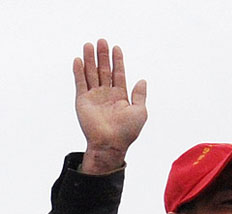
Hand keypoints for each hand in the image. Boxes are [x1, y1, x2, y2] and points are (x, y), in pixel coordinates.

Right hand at [74, 39, 147, 173]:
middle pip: (104, 70)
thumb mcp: (140, 112)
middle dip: (103, 56)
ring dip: (90, 59)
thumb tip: (142, 80)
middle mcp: (107, 94)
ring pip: (91, 73)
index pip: (119, 74)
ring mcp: (94, 97)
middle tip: (102, 41)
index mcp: (121, 97)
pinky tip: (78, 60)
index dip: (118, 61)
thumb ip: (140, 95)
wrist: (110, 143)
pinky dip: (79, 71)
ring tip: (89, 45)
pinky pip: (80, 83)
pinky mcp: (83, 100)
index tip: (117, 48)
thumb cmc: (127, 131)